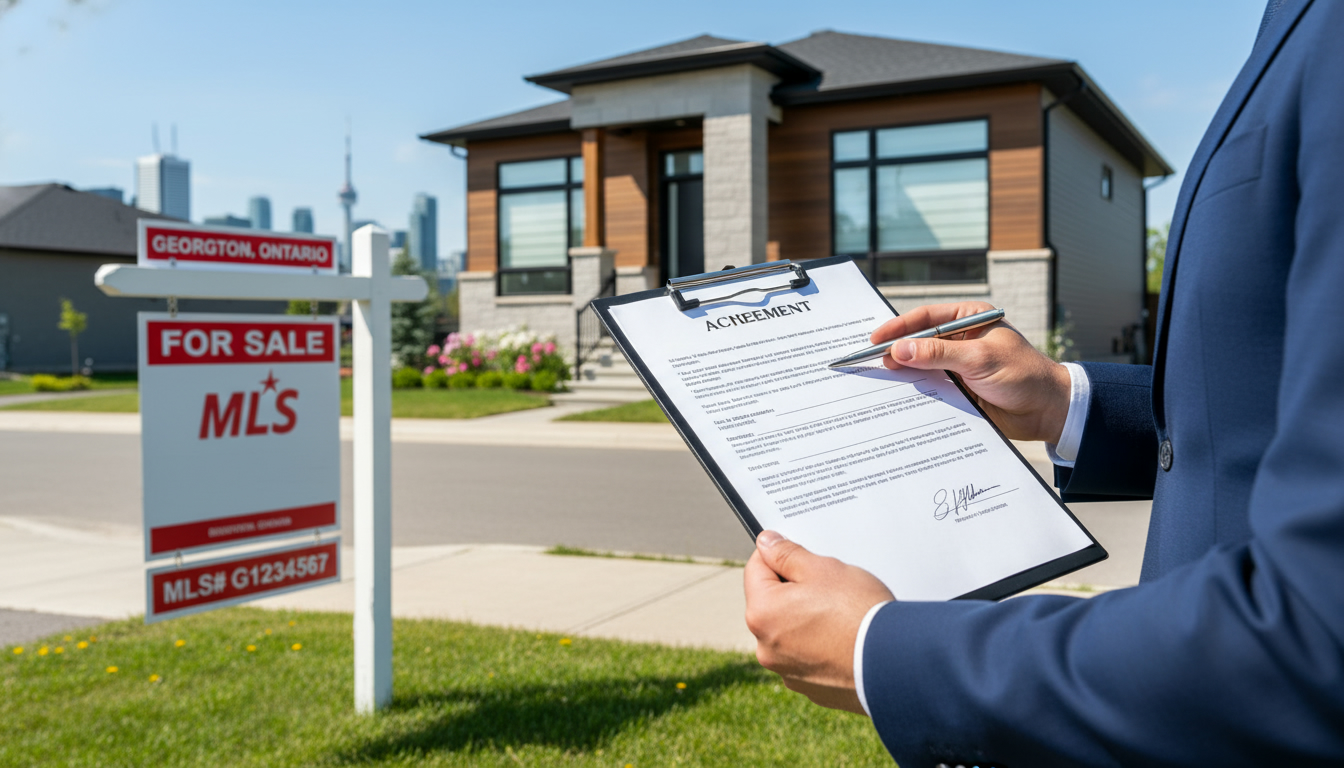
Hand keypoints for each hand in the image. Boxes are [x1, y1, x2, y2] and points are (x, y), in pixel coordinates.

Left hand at [744, 530, 894, 714]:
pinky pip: (809, 656)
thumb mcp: (822, 568)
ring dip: (807, 618)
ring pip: (791, 631)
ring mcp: (788, 672)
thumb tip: (766, 543)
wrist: (895, 663)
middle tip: (829, 585)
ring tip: (841, 614)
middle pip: (772, 603)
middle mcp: (766, 648)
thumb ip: (786, 553)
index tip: (796, 552)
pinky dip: (821, 645)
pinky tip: (845, 638)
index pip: (755, 569)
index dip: (777, 554)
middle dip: (795, 589)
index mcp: (761, 614)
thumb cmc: (858, 612)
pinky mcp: (811, 689)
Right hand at [870, 301, 1071, 443]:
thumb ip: (938, 354)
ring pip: (921, 367)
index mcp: (968, 319)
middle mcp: (959, 339)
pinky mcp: (956, 389)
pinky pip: (929, 389)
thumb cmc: (1023, 374)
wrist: (1046, 411)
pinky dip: (914, 392)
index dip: (899, 329)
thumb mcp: (979, 358)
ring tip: (879, 381)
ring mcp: (957, 365)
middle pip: (918, 342)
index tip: (876, 341)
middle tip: (870, 363)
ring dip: (903, 374)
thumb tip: (899, 350)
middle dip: (896, 352)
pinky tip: (898, 396)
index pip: (925, 318)